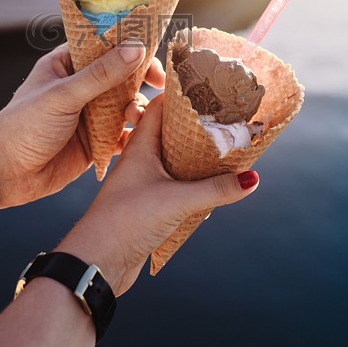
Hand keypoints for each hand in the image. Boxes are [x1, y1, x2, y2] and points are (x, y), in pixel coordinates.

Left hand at [0, 40, 164, 208]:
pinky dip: (135, 135)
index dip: (129, 46)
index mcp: (66, 65)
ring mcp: (88, 115)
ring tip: (136, 118)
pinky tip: (143, 138)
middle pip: (120, 76)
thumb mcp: (63, 96)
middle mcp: (80, 87)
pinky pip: (123, 135)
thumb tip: (136, 48)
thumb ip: (101, 75)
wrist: (4, 175)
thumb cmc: (23, 126)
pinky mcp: (95, 143)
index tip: (153, 53)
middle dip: (141, 81)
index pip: (103, 45)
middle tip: (161, 87)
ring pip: (125, 105)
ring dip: (137, 110)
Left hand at [57, 93, 259, 295]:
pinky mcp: (147, 203)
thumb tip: (251, 178)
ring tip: (226, 147)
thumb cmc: (124, 221)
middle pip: (171, 132)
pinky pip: (174, 183)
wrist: (96, 261)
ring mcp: (143, 181)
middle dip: (196, 125)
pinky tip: (211, 184)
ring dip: (195, 154)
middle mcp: (140, 159)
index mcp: (140, 146)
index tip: (209, 85)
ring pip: (173, 159)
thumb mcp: (176, 201)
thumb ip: (215, 189)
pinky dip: (192, 180)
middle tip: (226, 116)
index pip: (161, 107)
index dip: (182, 94)